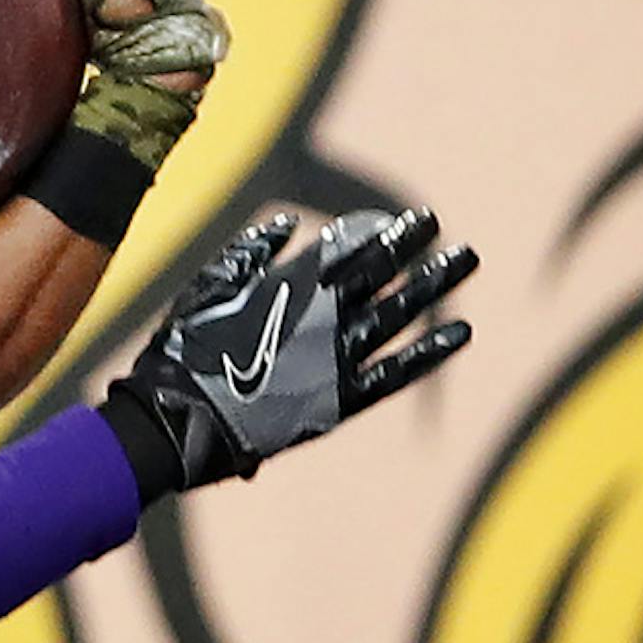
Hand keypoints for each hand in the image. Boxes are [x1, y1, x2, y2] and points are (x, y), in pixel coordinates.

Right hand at [108, 206, 476, 491]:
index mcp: (287, 288)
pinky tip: (460, 333)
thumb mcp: (205, 290)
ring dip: (432, 284)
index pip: (345, 247)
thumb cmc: (183, 355)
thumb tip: (285, 225)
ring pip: (396, 314)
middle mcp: (319, 318)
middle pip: (379, 272)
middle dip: (410, 245)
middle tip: (437, 221)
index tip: (404, 218)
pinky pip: (395, 373)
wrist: (178, 424)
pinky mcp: (340, 401)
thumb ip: (247, 256)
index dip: (377, 231)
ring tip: (464, 260)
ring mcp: (334, 359)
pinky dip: (428, 352)